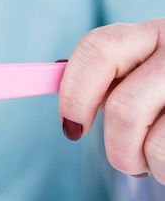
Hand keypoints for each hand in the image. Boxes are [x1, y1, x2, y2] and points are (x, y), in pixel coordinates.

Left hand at [59, 19, 164, 183]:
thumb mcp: (140, 77)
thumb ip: (106, 80)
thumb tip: (45, 89)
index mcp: (151, 34)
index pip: (98, 48)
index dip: (75, 93)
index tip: (72, 128)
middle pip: (123, 106)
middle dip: (116, 148)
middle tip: (125, 161)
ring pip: (154, 145)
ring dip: (147, 165)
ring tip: (159, 160)